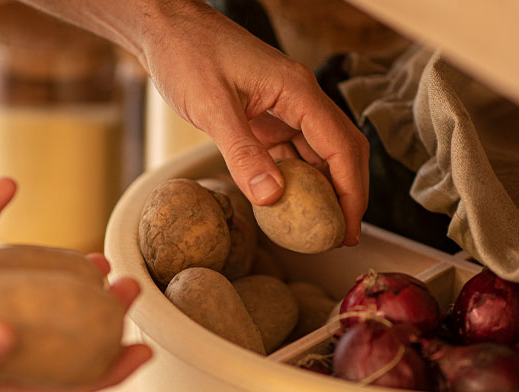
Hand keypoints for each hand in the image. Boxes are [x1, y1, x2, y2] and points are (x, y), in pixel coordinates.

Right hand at [0, 178, 151, 391]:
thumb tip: (15, 336)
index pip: (58, 383)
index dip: (105, 372)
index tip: (146, 351)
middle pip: (54, 333)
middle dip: (97, 318)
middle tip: (128, 288)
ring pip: (26, 290)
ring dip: (61, 273)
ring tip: (96, 258)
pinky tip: (7, 186)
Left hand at [140, 1, 368, 244]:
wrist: (166, 29)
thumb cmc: (187, 52)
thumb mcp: (212, 106)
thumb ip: (241, 152)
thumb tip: (270, 198)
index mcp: (297, 90)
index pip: (341, 146)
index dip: (352, 190)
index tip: (349, 227)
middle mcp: (298, 98)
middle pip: (341, 150)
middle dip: (348, 193)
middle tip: (343, 235)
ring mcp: (283, 107)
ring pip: (318, 153)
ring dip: (323, 189)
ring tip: (319, 229)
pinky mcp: (264, 116)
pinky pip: (291, 151)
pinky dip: (295, 179)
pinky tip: (290, 205)